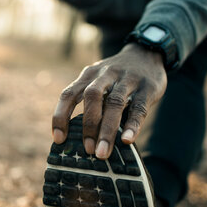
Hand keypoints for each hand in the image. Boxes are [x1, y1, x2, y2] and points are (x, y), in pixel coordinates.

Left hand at [52, 43, 166, 159]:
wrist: (146, 54)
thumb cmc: (117, 77)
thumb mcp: (99, 81)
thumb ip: (91, 103)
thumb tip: (81, 139)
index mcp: (89, 75)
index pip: (69, 94)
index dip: (61, 116)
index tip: (59, 139)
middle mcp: (106, 74)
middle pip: (92, 97)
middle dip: (88, 125)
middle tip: (88, 150)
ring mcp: (128, 79)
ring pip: (115, 103)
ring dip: (107, 129)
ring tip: (103, 152)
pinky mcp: (148, 87)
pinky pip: (139, 107)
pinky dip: (132, 124)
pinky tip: (127, 140)